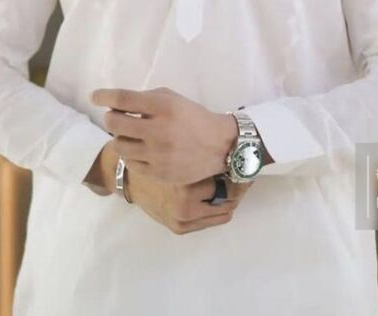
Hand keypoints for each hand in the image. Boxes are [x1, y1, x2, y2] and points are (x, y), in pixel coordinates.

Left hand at [90, 86, 238, 184]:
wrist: (219, 145)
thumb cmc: (191, 117)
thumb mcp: (172, 98)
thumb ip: (144, 99)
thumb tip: (115, 105)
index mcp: (162, 107)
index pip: (123, 99)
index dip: (104, 96)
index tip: (94, 97)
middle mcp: (158, 130)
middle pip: (114, 123)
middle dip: (111, 118)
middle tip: (116, 118)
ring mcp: (158, 154)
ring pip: (119, 145)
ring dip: (120, 138)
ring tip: (130, 135)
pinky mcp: (159, 173)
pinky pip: (131, 163)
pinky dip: (131, 154)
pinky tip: (140, 149)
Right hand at [126, 163, 255, 235]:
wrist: (129, 177)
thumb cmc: (157, 156)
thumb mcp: (178, 149)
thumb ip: (201, 153)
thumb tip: (234, 152)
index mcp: (186, 182)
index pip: (227, 180)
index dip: (239, 169)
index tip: (248, 163)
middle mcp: (185, 204)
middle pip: (229, 198)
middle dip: (237, 186)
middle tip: (243, 175)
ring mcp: (182, 219)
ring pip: (223, 212)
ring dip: (230, 199)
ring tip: (231, 185)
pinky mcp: (179, 228)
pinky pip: (211, 221)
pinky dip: (218, 209)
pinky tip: (218, 196)